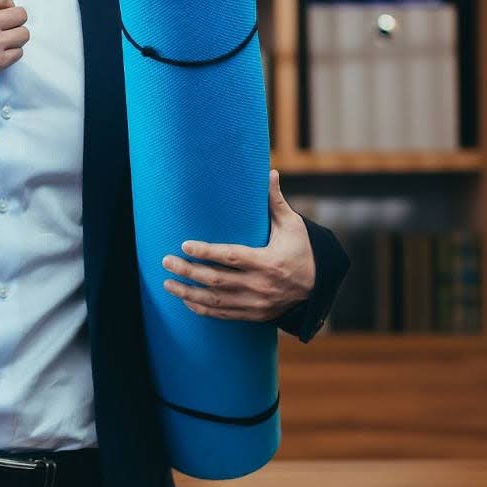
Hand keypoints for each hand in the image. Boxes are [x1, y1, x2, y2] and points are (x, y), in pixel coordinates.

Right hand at [0, 0, 27, 82]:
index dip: (5, 4)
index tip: (3, 10)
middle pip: (19, 14)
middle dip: (14, 19)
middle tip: (8, 25)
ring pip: (23, 34)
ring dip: (16, 37)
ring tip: (6, 40)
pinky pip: (18, 53)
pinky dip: (12, 53)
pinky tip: (2, 53)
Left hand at [160, 169, 314, 322]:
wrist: (319, 288)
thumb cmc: (302, 251)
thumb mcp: (292, 226)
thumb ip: (276, 202)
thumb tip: (270, 172)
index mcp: (269, 262)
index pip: (231, 257)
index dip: (206, 252)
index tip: (185, 245)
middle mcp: (261, 285)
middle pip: (217, 280)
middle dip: (188, 271)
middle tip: (166, 261)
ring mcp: (256, 303)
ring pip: (215, 301)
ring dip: (188, 293)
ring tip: (167, 283)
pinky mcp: (254, 315)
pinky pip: (222, 314)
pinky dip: (202, 309)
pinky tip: (185, 299)